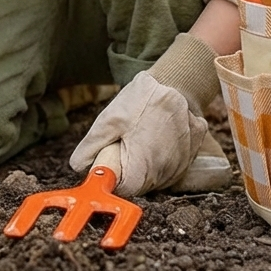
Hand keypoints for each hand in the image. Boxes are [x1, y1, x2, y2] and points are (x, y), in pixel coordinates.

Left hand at [69, 32, 219, 195]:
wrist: (175, 80)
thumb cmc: (140, 100)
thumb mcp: (110, 119)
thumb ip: (91, 145)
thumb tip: (77, 166)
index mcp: (143, 166)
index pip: (125, 190)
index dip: (115, 181)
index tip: (112, 165)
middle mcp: (166, 171)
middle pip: (143, 186)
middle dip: (131, 172)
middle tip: (127, 146)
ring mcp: (183, 164)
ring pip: (159, 178)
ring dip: (148, 166)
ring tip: (143, 138)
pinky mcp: (193, 154)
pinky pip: (175, 166)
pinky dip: (164, 158)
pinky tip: (158, 137)